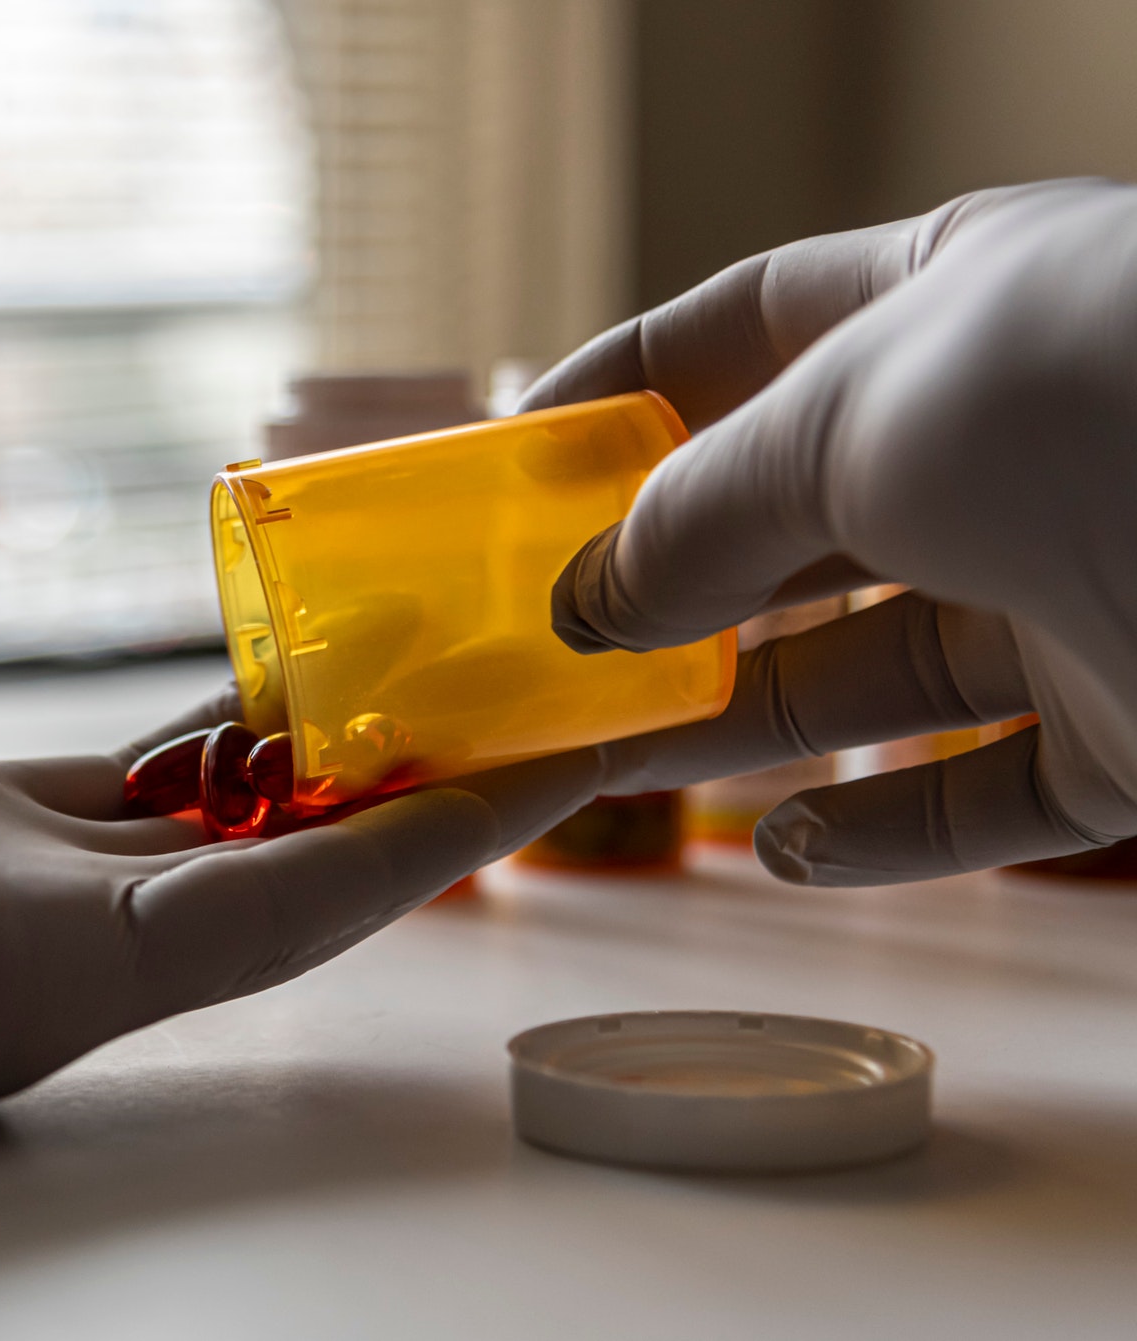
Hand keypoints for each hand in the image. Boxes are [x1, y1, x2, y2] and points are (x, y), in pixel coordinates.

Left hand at [0, 506, 595, 1126]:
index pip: (132, 808)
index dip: (252, 756)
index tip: (357, 693)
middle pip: (238, 862)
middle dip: (381, 795)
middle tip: (528, 717)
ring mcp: (29, 967)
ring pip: (288, 901)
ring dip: (436, 822)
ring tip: (581, 737)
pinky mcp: (44, 983)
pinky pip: (266, 925)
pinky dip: (397, 857)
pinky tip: (514, 781)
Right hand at [521, 178, 1136, 883]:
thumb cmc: (1111, 398)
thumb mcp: (858, 415)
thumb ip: (698, 509)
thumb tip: (586, 602)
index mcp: (952, 301)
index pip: (743, 331)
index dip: (616, 393)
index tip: (502, 468)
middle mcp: (1006, 440)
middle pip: (787, 523)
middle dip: (656, 585)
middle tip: (536, 649)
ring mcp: (1073, 587)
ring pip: (860, 674)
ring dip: (727, 727)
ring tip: (602, 766)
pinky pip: (980, 794)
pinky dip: (877, 831)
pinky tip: (783, 846)